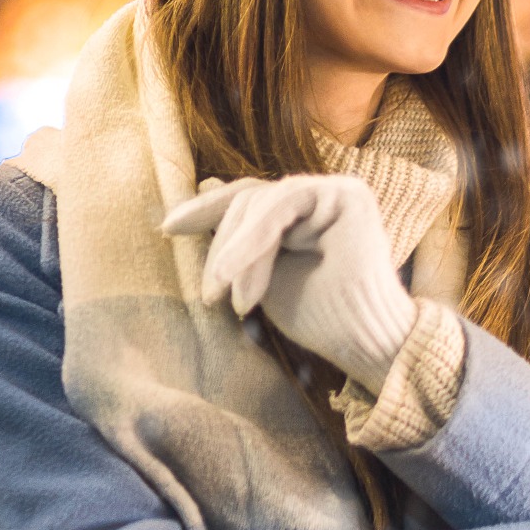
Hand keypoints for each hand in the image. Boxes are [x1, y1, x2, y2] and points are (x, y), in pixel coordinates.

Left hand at [162, 174, 416, 393]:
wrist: (363, 343)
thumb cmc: (318, 316)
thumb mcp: (261, 273)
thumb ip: (239, 236)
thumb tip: (205, 186)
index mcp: (303, 210)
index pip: (247, 199)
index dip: (205, 210)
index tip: (167, 230)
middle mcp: (320, 194)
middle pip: (249, 200)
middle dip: (221, 247)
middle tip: (210, 296)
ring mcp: (335, 190)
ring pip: (261, 203)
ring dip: (237, 252)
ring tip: (226, 297)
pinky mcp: (347, 194)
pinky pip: (282, 205)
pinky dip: (253, 241)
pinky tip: (234, 276)